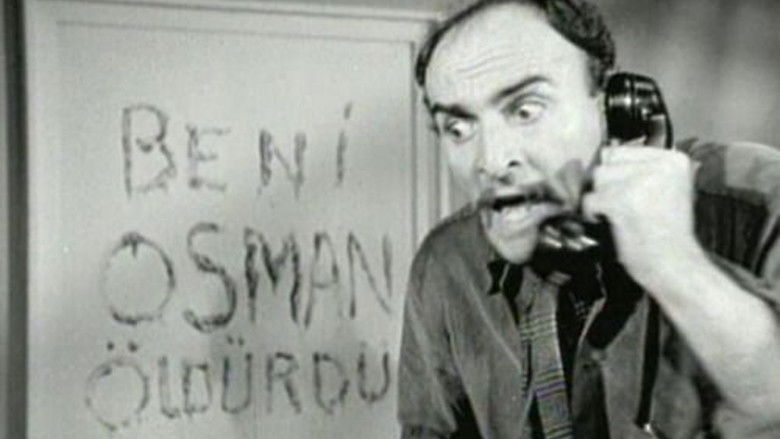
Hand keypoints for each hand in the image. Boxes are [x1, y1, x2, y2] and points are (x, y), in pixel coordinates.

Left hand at [582, 146, 703, 288]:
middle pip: (608, 160)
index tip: (625, 193)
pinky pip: (590, 198)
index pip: (623, 150)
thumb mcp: (668, 189)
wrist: (675, 265)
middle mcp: (660, 164)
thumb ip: (642, 169)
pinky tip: (609, 222)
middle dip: (606, 183)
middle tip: (619, 205)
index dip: (616, 173)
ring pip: (598, 177)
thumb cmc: (667, 233)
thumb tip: (603, 153)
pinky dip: (592, 213)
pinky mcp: (623, 200)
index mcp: (674, 159)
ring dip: (600, 198)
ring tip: (618, 215)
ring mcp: (641, 181)